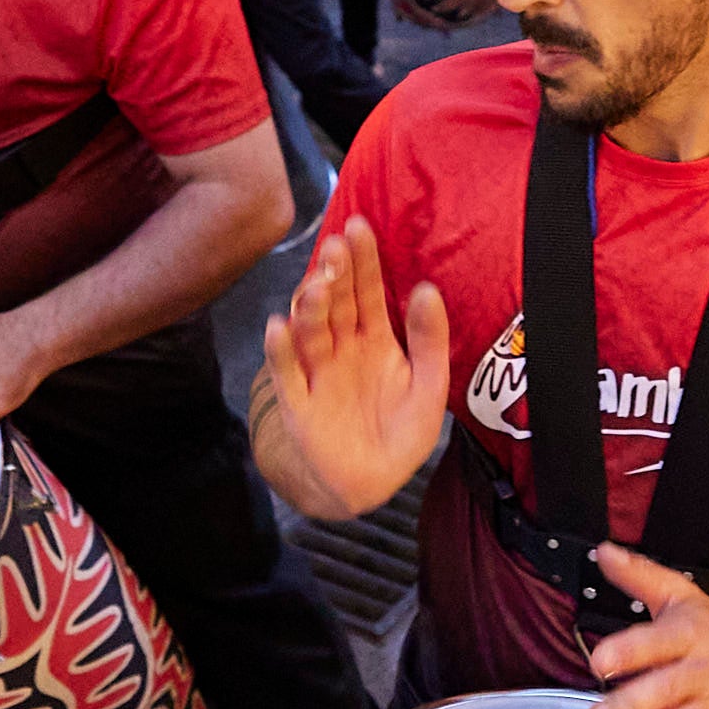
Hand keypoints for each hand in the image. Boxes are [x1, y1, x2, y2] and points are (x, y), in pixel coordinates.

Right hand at [259, 219, 451, 520]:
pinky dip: (280, 351)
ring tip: (317, 284)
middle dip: (335, 274)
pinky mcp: (298, 403)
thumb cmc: (402, 431)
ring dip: (310, 307)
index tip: (359, 226)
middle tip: (336, 246)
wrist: (375, 482)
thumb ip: (429, 340)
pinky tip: (278, 327)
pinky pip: (286, 374)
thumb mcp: (429, 384)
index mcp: (373, 339)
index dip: (363, 261)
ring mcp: (316, 373)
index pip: (366, 291)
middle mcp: (340, 348)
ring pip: (309, 332)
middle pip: (335, 304)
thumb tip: (428, 288)